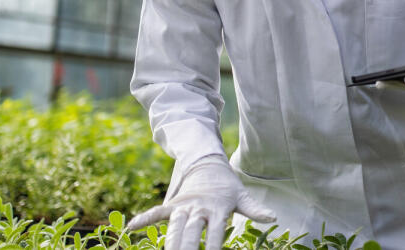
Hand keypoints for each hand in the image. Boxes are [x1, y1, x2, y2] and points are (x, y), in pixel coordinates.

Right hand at [128, 155, 275, 249]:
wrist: (207, 162)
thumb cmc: (227, 185)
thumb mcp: (242, 195)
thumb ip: (254, 209)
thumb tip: (273, 217)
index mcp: (218, 209)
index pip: (214, 234)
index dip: (211, 247)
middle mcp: (199, 208)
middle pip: (191, 233)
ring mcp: (184, 205)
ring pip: (174, 226)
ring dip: (169, 241)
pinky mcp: (173, 203)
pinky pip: (157, 212)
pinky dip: (145, 218)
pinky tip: (131, 228)